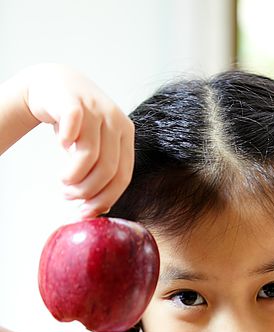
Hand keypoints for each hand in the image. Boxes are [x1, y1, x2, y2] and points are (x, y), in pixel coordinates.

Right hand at [20, 63, 134, 216]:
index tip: (86, 212)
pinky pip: (73, 126)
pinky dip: (65, 143)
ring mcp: (96, 108)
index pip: (123, 176)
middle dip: (86, 190)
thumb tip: (100, 210)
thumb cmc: (77, 124)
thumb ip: (100, 173)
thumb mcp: (94, 148)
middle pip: (107, 169)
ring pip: (89, 154)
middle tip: (69, 196)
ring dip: (72, 176)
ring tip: (62, 180)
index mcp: (126, 136)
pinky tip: (60, 146)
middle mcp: (116, 121)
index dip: (105, 199)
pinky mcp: (74, 100)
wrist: (55, 84)